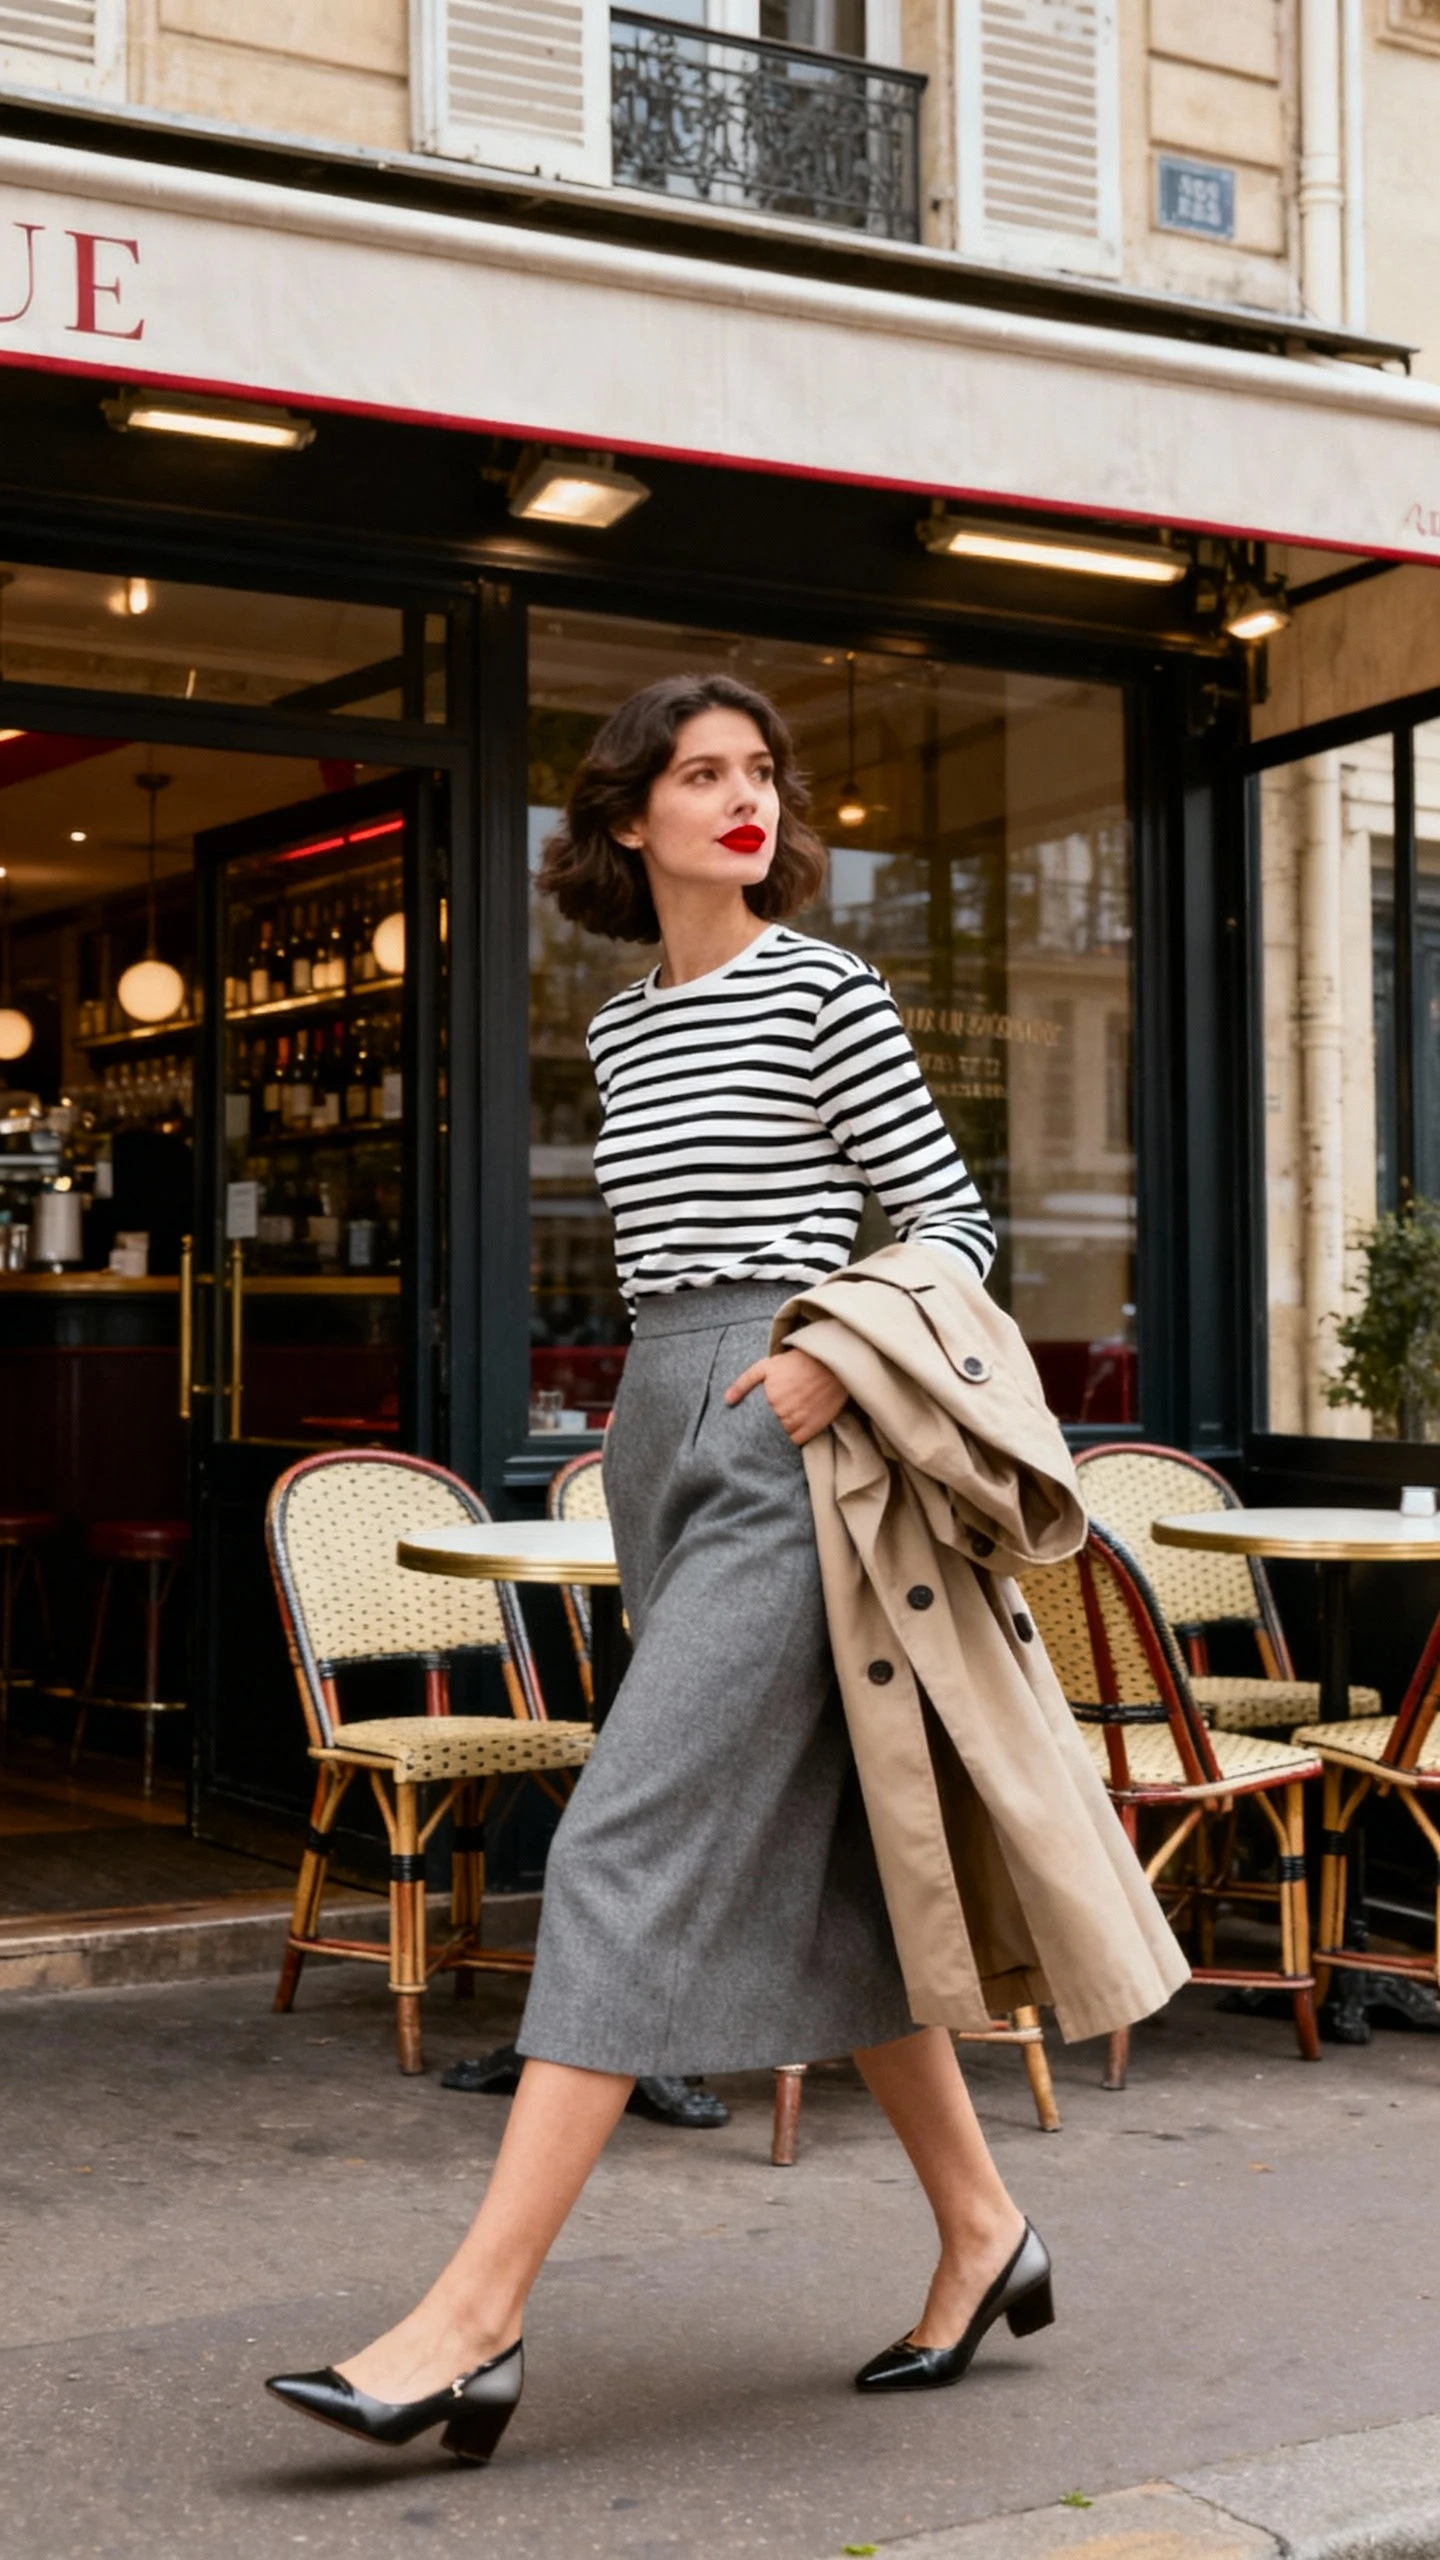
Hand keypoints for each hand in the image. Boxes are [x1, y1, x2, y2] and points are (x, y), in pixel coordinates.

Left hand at [725, 1348, 847, 1446]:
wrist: (830, 1362)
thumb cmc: (797, 1362)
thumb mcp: (766, 1366)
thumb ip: (744, 1382)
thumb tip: (727, 1400)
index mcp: (769, 1397)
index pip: (759, 1418)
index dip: (766, 1412)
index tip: (774, 1405)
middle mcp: (782, 1411)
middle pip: (773, 1425)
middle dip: (778, 1417)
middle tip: (789, 1404)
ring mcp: (799, 1419)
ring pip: (785, 1433)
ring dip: (789, 1426)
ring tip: (797, 1411)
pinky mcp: (814, 1425)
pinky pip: (799, 1440)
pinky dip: (800, 1434)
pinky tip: (804, 1421)